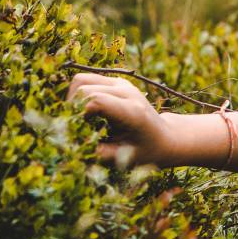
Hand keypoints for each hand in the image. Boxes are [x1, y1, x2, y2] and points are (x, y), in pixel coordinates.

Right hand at [67, 72, 181, 165]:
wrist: (166, 137)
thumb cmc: (145, 151)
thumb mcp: (123, 158)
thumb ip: (98, 152)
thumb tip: (71, 143)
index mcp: (132, 111)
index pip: (94, 100)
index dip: (78, 114)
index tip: (79, 130)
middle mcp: (127, 92)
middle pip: (83, 88)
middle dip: (72, 107)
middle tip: (77, 126)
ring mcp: (122, 84)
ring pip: (81, 80)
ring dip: (73, 98)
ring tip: (80, 117)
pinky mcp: (116, 81)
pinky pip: (86, 80)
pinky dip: (79, 94)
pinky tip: (86, 110)